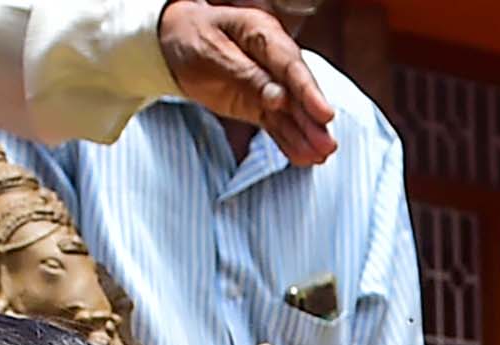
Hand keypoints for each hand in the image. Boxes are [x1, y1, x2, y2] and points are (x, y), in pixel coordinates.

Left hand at [154, 0, 337, 162]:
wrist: (173, 42)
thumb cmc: (191, 36)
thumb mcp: (212, 52)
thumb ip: (246, 75)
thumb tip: (278, 97)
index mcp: (261, 33)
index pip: (291, 66)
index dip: (309, 92)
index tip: (324, 115)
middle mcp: (272, 59)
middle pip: (298, 91)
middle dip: (313, 120)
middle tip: (326, 145)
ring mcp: (267, 83)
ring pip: (291, 111)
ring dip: (305, 135)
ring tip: (318, 156)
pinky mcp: (258, 104)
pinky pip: (276, 124)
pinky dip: (288, 140)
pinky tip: (302, 157)